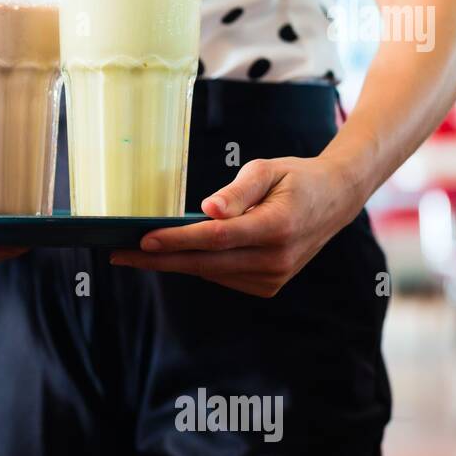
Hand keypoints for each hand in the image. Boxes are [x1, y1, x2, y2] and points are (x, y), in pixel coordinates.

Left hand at [110, 157, 362, 297]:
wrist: (335, 200)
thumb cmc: (295, 178)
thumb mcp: (267, 170)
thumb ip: (237, 191)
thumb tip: (207, 210)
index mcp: (277, 226)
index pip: (216, 238)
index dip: (178, 240)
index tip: (144, 239)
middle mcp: (277, 258)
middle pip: (206, 262)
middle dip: (159, 258)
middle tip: (119, 254)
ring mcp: (274, 276)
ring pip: (211, 271)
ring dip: (174, 262)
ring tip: (137, 252)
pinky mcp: (269, 286)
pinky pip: (222, 275)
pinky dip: (199, 264)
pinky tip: (177, 253)